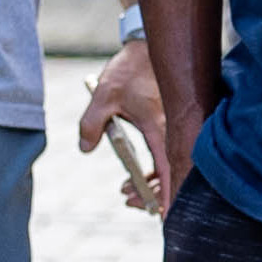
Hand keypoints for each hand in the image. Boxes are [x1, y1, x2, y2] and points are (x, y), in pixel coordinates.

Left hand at [75, 43, 171, 211]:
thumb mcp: (103, 96)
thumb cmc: (129, 70)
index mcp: (160, 126)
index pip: (169, 170)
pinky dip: (156, 169)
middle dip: (153, 195)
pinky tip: (136, 174)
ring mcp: (176, 127)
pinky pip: (170, 155)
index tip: (164, 215)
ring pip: (172, 166)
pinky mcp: (174, 125)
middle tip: (129, 202)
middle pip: (173, 174)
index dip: (169, 195)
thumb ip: (91, 123)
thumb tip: (85, 148)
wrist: (148, 46)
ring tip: (125, 189)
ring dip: (152, 183)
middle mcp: (173, 130)